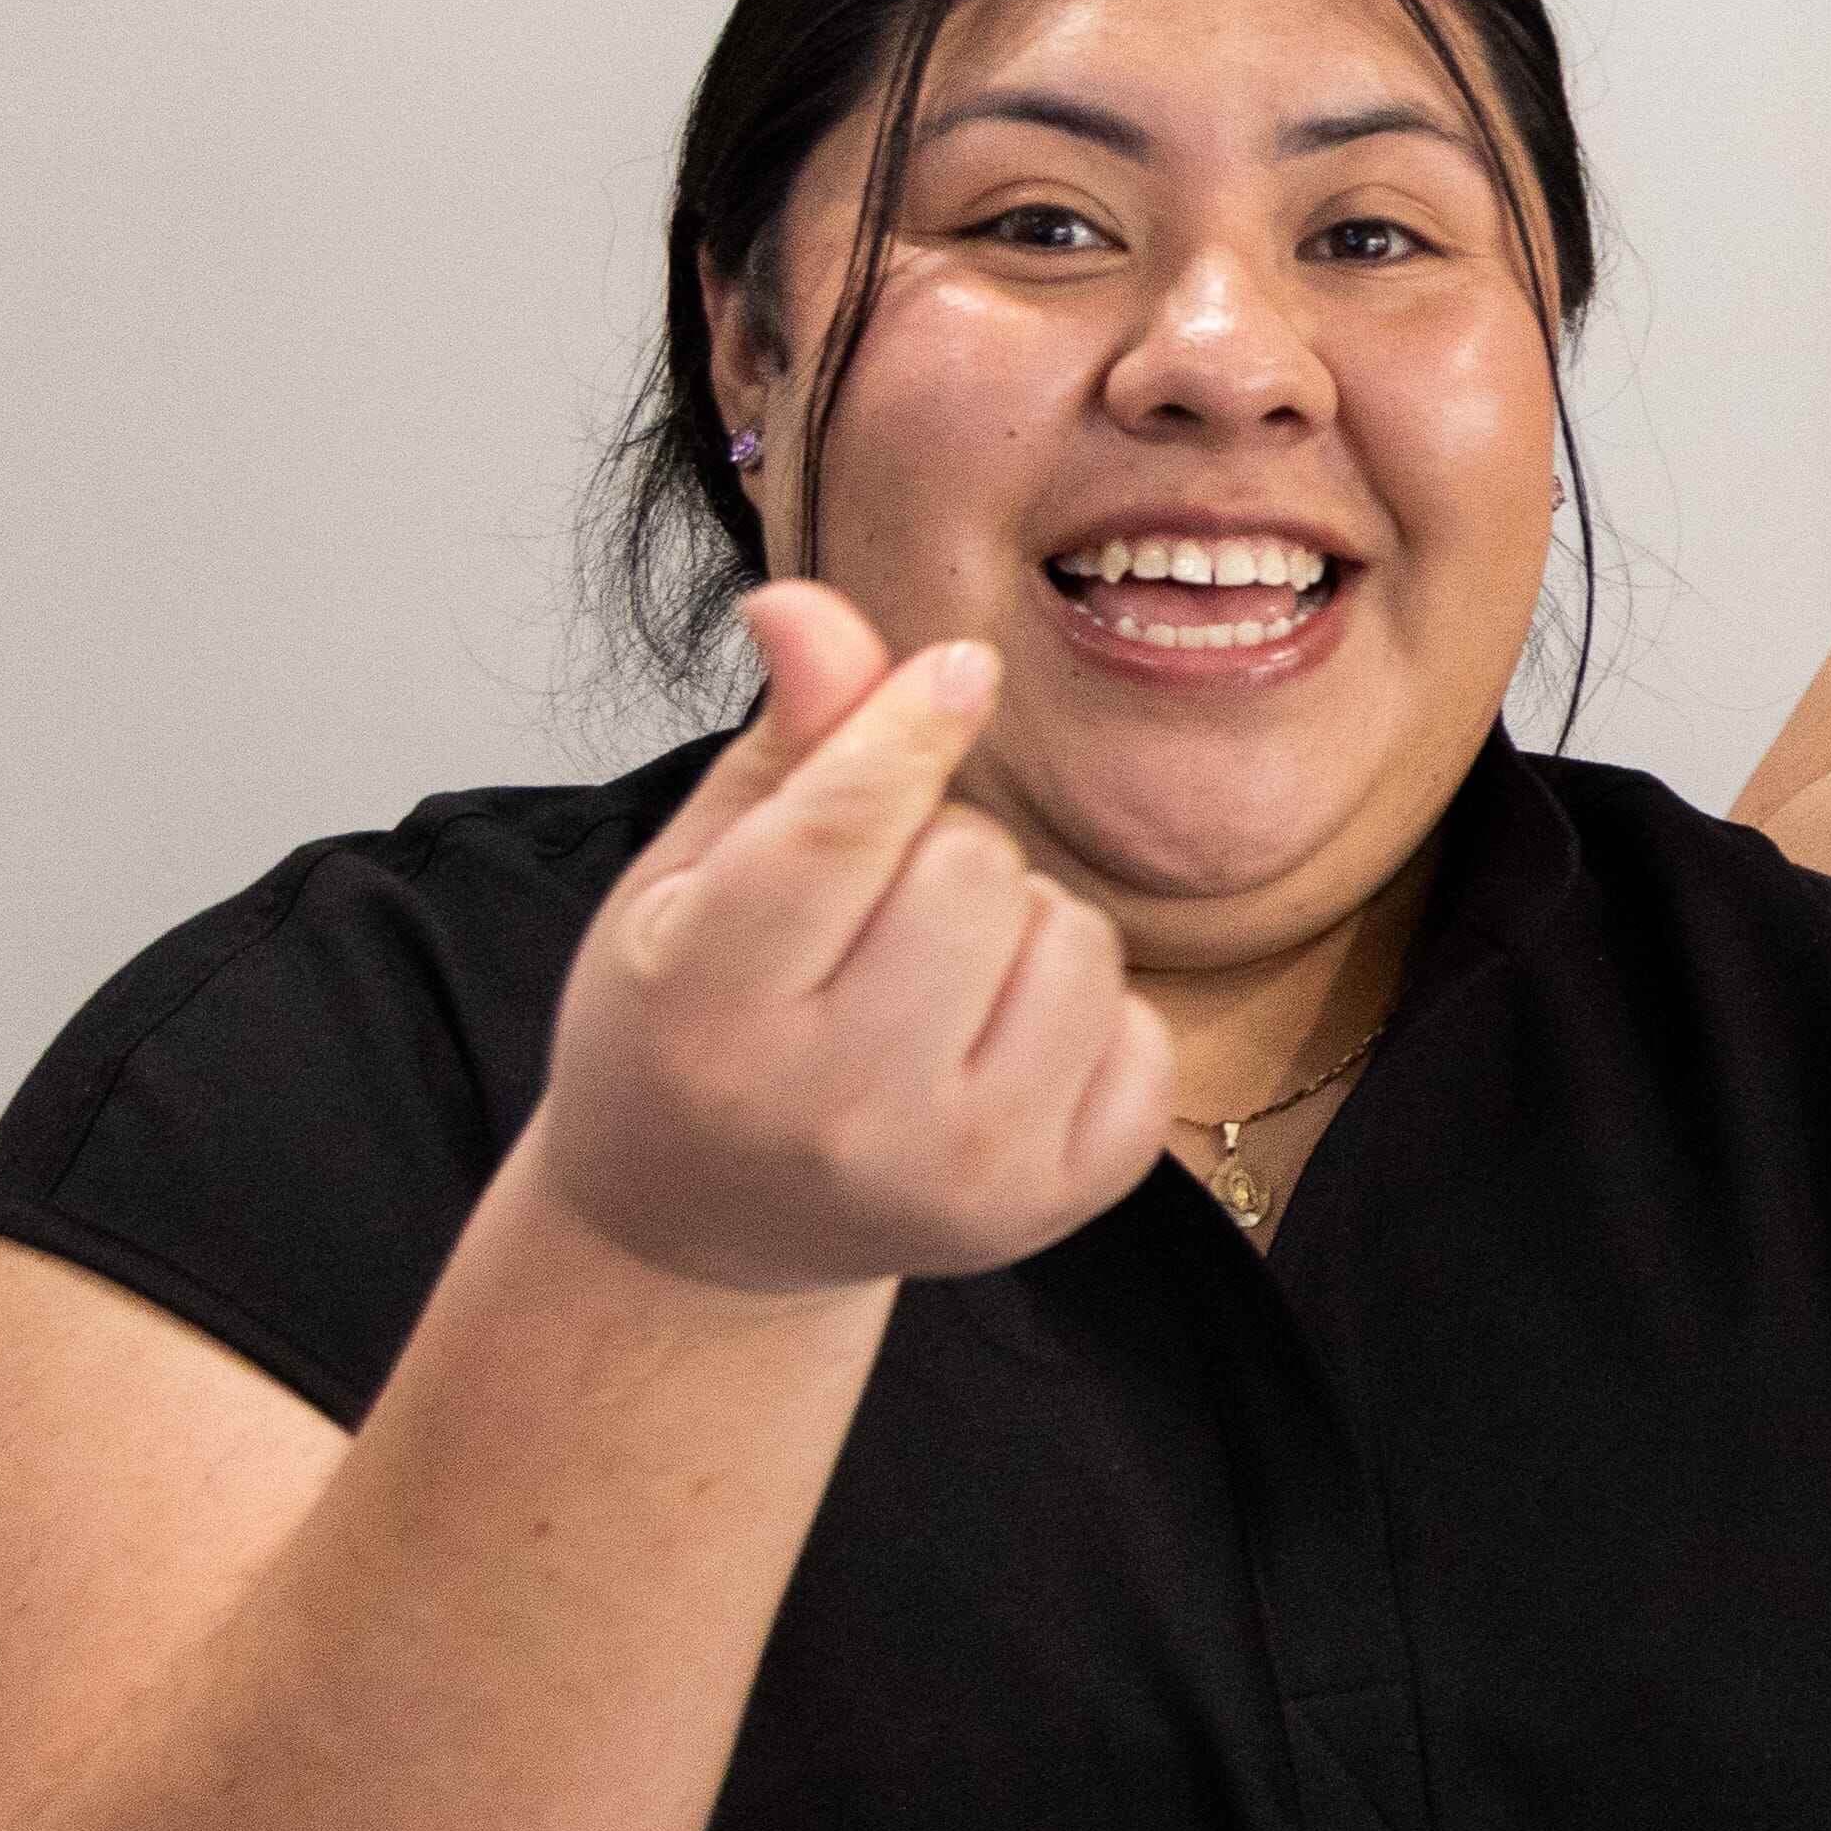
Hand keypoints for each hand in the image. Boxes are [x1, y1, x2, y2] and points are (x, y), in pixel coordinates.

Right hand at [525, 585, 1178, 1295]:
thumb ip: (783, 743)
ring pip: (1072, 937)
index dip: (908, 726)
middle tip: (882, 908)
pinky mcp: (1049, 1209)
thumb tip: (805, 602)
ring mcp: (951, 1174)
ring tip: (938, 979)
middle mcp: (829, 1109)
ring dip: (1023, 926)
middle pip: (974, 867)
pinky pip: (1141, 1032)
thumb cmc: (689, 1022)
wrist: (702, 1228)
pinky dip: (1089, 1015)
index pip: (842, 827)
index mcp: (706, 1009)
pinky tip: (999, 1046)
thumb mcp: (696, 877)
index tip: (956, 672)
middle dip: (946, 848)